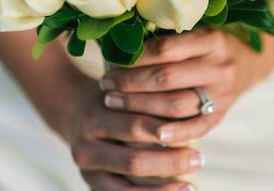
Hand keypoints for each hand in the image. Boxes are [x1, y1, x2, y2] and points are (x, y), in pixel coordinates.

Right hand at [57, 75, 202, 190]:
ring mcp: (86, 172)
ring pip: (128, 188)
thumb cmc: (111, 100)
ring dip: (163, 190)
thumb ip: (149, 102)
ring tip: (190, 185)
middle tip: (200, 159)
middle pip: (133, 161)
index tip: (194, 131)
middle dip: (170, 162)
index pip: (134, 127)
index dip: (165, 131)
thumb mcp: (124, 93)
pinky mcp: (91, 186)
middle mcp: (85, 148)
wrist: (73, 112)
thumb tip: (191, 106)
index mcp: (94, 120)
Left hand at [100, 29, 263, 143]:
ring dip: (140, 107)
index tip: (110, 64)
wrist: (246, 64)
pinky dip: (172, 134)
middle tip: (106, 87)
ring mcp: (223, 95)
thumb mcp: (193, 34)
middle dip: (130, 84)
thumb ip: (164, 38)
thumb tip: (118, 43)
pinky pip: (194, 129)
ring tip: (114, 104)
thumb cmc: (205, 46)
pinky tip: (150, 135)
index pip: (165, 49)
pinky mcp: (221, 116)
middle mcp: (220, 67)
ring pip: (176, 105)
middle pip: (166, 78)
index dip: (134, 59)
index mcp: (211, 40)